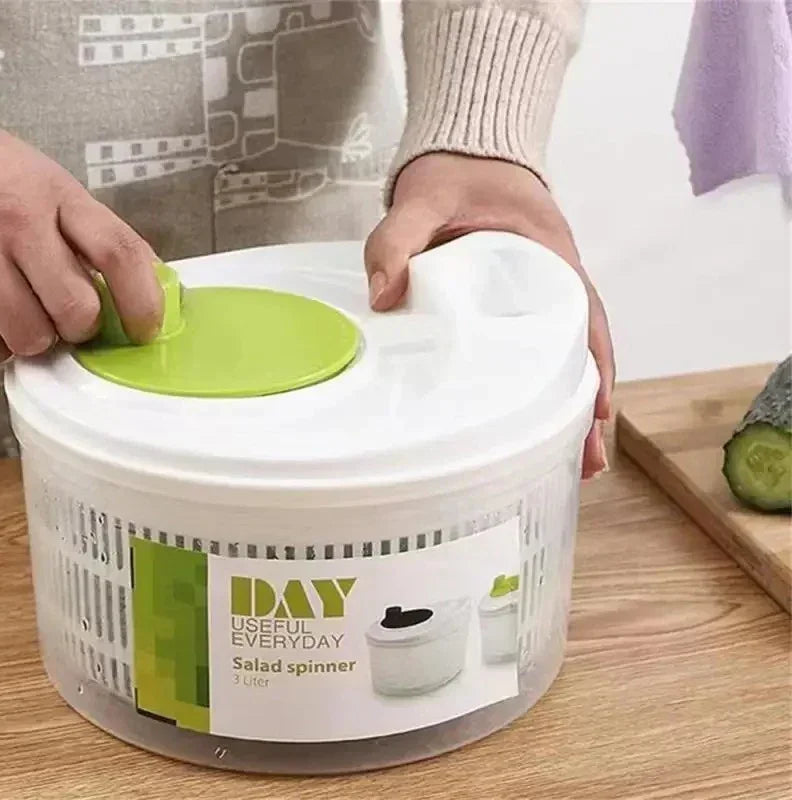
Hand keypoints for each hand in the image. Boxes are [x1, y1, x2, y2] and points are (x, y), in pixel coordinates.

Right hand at [0, 126, 162, 362]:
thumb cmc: (6, 183)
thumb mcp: (60, 193)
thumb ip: (103, 237)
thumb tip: (153, 284)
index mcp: (60, 197)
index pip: (120, 253)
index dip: (143, 300)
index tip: (146, 327)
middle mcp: (20, 221)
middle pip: (77, 306)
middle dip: (83, 326)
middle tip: (74, 318)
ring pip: (31, 333)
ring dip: (38, 338)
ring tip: (30, 314)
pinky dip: (1, 342)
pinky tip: (1, 317)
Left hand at [365, 153, 614, 478]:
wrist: (466, 152)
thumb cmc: (457, 172)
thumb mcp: (424, 197)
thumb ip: (398, 237)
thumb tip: (383, 296)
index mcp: (550, 255)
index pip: (586, 317)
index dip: (595, 368)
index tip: (598, 415)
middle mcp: (554, 280)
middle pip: (584, 350)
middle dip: (588, 407)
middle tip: (587, 465)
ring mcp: (538, 294)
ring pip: (564, 355)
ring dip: (568, 405)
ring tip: (567, 463)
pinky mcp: (516, 303)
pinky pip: (538, 346)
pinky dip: (542, 385)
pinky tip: (532, 421)